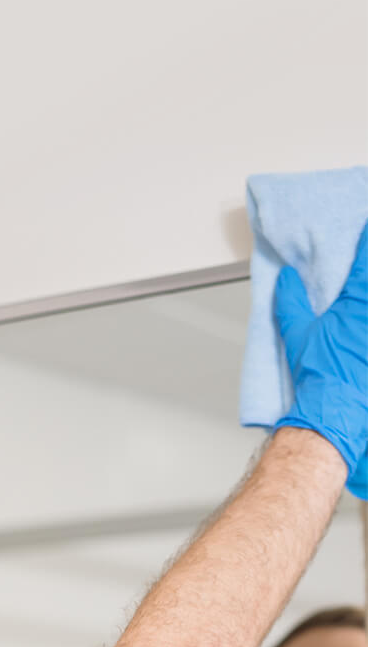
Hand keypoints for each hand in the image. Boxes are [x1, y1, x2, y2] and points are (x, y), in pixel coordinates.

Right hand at [274, 222, 367, 493]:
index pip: (366, 260)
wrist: (333, 414)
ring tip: (355, 317)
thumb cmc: (318, 377)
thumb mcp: (298, 334)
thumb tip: (286, 279)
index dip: (366, 242)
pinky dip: (366, 337)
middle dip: (366, 270)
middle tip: (362, 266)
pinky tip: (363, 340)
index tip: (365, 232)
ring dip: (363, 304)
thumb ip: (291, 301)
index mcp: (357, 302)